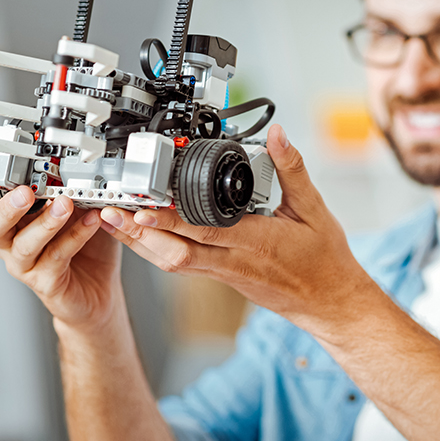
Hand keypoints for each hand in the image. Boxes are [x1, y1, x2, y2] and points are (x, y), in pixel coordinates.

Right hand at [0, 152, 122, 330]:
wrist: (96, 288)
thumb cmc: (79, 244)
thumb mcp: (70, 207)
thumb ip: (62, 186)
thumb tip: (66, 162)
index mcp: (8, 218)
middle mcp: (9, 242)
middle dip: (6, 207)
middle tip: (25, 192)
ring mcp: (25, 264)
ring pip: (25, 244)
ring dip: (45, 222)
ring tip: (65, 205)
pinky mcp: (46, 281)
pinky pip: (58, 256)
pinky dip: (76, 236)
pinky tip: (92, 221)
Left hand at [98, 125, 378, 328]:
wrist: (329, 303)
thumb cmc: (324, 261)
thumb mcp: (315, 209)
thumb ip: (292, 170)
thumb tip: (278, 137)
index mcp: (257, 242)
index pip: (205, 231)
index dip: (170, 221)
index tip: (142, 207)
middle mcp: (235, 261)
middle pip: (176, 251)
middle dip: (140, 233)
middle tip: (110, 212)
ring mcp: (226, 272)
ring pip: (174, 261)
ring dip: (141, 243)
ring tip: (113, 221)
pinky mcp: (223, 277)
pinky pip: (183, 264)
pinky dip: (158, 249)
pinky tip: (142, 235)